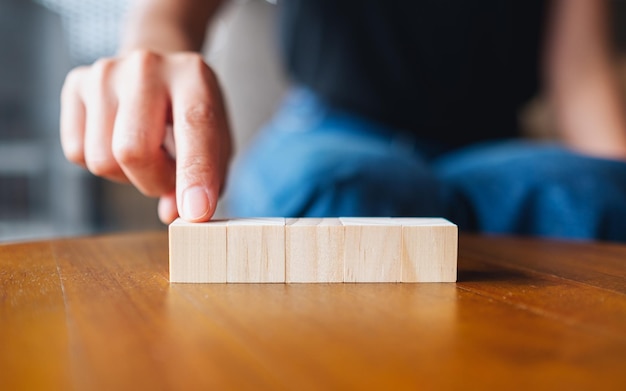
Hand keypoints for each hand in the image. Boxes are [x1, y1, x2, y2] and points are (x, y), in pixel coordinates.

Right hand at [60, 50, 231, 223]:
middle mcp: (147, 67)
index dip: (194, 174)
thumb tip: (171, 214)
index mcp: (193, 76)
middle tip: (169, 178)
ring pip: (102, 160)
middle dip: (153, 182)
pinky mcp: (75, 85)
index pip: (194, 126)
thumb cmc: (189, 113)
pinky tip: (119, 142)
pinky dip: (104, 164)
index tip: (196, 212)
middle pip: (133, 151)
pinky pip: (78, 153)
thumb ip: (206, 179)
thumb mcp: (216, 140)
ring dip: (128, 176)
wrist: (156, 71)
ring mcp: (105, 73)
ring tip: (147, 154)